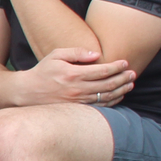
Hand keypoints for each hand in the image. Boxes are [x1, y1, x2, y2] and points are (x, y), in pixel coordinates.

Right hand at [15, 47, 134, 107]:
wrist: (28, 92)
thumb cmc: (43, 71)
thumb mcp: (56, 55)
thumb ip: (76, 52)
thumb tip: (97, 54)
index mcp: (74, 74)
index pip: (102, 70)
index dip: (117, 66)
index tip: (125, 63)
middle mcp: (78, 89)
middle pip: (108, 84)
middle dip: (123, 78)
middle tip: (132, 73)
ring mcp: (78, 101)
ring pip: (106, 97)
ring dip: (121, 90)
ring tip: (130, 84)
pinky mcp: (77, 109)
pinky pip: (100, 106)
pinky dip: (112, 101)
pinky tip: (119, 96)